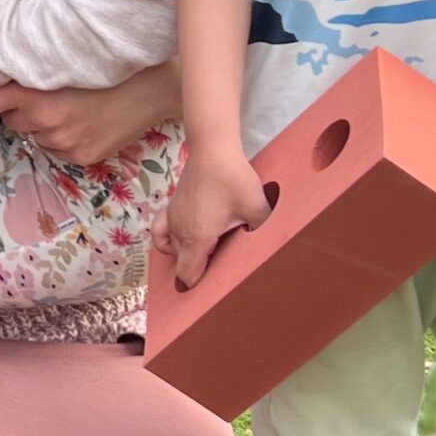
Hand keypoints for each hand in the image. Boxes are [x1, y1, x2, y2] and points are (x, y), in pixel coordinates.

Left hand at [0, 59, 180, 165]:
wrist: (157, 86)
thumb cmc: (110, 63)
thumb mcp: (66, 55)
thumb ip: (32, 65)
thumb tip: (2, 73)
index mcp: (36, 90)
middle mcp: (45, 120)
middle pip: (13, 120)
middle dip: (23, 108)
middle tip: (50, 91)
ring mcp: (64, 142)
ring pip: (37, 137)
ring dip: (45, 125)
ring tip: (76, 105)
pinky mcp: (81, 157)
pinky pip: (59, 150)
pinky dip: (66, 138)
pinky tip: (88, 121)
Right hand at [154, 143, 270, 288]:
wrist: (213, 149)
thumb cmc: (234, 180)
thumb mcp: (257, 208)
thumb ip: (264, 230)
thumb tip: (276, 245)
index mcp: (197, 238)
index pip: (187, 274)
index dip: (198, 286)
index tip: (214, 285)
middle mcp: (179, 232)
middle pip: (179, 264)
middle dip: (195, 271)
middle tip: (218, 267)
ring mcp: (172, 218)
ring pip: (168, 248)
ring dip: (183, 255)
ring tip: (202, 252)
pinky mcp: (171, 205)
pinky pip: (160, 231)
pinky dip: (166, 239)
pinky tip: (181, 235)